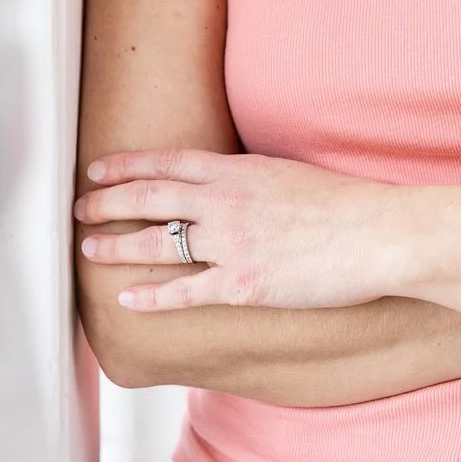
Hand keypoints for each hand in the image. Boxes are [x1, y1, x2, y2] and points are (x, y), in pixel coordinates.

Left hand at [74, 151, 403, 313]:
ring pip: (158, 241)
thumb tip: (229, 185)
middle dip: (108, 201)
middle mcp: (228, 202)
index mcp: (241, 171)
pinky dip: (153, 296)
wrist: (380, 233)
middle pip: (151, 196)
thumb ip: (253, 181)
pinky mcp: (245, 285)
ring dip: (117, 244)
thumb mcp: (291, 174)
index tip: (98, 169)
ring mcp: (233, 244)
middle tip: (80, 208)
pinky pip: (186, 291)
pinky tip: (129, 299)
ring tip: (89, 248)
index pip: (170, 161)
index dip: (128, 165)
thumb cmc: (348, 206)